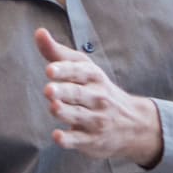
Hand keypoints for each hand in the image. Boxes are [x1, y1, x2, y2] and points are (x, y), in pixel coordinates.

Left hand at [34, 29, 163, 166]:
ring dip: (65, 112)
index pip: (80, 72)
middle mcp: (97, 98)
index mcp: (94, 78)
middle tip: (49, 90)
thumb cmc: (99, 91)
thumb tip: (39, 32)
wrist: (134, 124)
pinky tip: (58, 136)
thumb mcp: (84, 69)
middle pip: (78, 94)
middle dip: (64, 91)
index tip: (50, 69)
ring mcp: (96, 120)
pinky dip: (69, 139)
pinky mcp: (91, 140)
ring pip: (77, 115)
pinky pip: (79, 140)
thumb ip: (58, 53)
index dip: (65, 70)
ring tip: (54, 107)